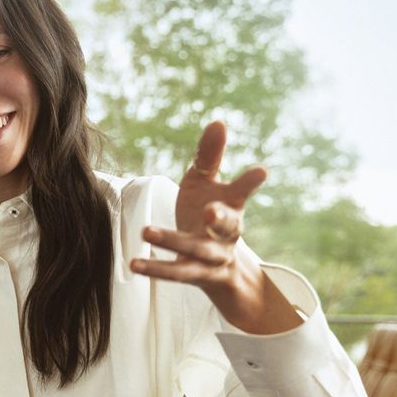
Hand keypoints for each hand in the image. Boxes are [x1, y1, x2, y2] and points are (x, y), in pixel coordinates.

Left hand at [130, 121, 300, 333]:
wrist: (216, 264)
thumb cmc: (208, 210)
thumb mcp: (206, 182)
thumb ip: (210, 156)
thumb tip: (218, 121)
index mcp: (232, 206)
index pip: (242, 191)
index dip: (251, 182)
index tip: (261, 172)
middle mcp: (227, 233)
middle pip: (227, 226)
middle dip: (220, 219)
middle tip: (210, 213)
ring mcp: (212, 257)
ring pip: (196, 251)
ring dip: (173, 241)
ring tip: (147, 232)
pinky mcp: (195, 275)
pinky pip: (176, 273)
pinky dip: (156, 269)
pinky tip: (135, 264)